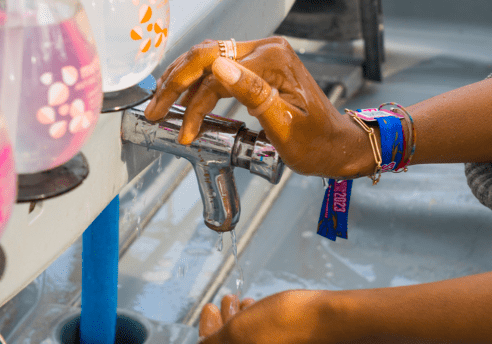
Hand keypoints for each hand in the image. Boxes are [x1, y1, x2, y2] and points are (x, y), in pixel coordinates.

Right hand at [144, 37, 373, 177]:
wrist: (336, 145)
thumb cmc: (316, 143)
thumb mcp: (284, 126)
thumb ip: (252, 94)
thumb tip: (220, 69)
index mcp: (273, 60)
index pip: (216, 74)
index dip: (194, 104)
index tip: (183, 131)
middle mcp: (266, 50)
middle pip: (206, 57)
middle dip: (175, 85)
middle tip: (155, 110)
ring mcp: (262, 55)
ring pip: (208, 59)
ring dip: (182, 82)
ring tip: (161, 105)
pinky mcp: (259, 65)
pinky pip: (220, 68)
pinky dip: (198, 83)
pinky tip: (184, 99)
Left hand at [183, 291, 359, 343]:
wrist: (341, 321)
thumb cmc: (294, 322)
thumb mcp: (242, 329)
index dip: (207, 330)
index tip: (209, 307)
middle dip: (225, 326)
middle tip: (227, 302)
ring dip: (244, 326)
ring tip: (246, 303)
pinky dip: (262, 333)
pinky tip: (265, 314)